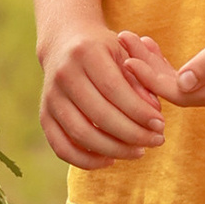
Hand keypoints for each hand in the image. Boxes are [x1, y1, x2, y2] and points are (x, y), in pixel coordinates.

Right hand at [38, 20, 169, 167]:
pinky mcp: (44, 115)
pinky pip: (62, 147)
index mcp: (85, 53)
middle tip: (157, 141)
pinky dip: (86, 161)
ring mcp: (51, 97)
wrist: (64, 42)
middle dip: (132, 134)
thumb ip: (140, 82)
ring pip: (81, 134)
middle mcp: (64, 74)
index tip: (160, 124)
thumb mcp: (124, 53)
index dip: (139, 111)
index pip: (114, 89)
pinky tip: (110, 160)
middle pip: (99, 115)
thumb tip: (154, 114)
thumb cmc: (102, 49)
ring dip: (114, 150)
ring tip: (139, 151)